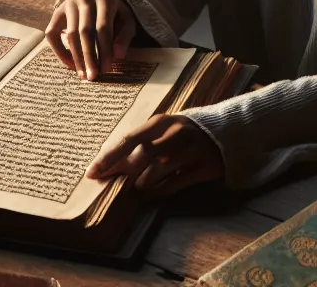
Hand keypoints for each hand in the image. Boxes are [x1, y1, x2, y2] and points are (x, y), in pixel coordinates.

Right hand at [46, 0, 136, 80]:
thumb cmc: (116, 13)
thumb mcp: (127, 20)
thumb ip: (125, 36)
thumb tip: (118, 55)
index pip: (103, 28)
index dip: (104, 50)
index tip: (106, 69)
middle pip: (85, 31)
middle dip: (89, 57)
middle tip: (92, 76)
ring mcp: (69, 2)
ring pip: (70, 34)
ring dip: (76, 57)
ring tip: (83, 74)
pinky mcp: (57, 11)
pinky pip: (52, 33)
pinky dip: (59, 51)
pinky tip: (70, 64)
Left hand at [87, 113, 223, 196]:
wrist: (225, 131)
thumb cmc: (183, 133)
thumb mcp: (163, 130)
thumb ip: (140, 144)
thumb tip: (111, 166)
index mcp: (161, 122)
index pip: (128, 139)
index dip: (108, 157)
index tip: (91, 172)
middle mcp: (175, 134)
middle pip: (143, 152)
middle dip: (122, 170)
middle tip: (108, 182)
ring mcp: (191, 150)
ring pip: (160, 167)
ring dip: (142, 181)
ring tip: (136, 187)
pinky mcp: (204, 167)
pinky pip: (177, 182)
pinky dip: (160, 190)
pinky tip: (151, 194)